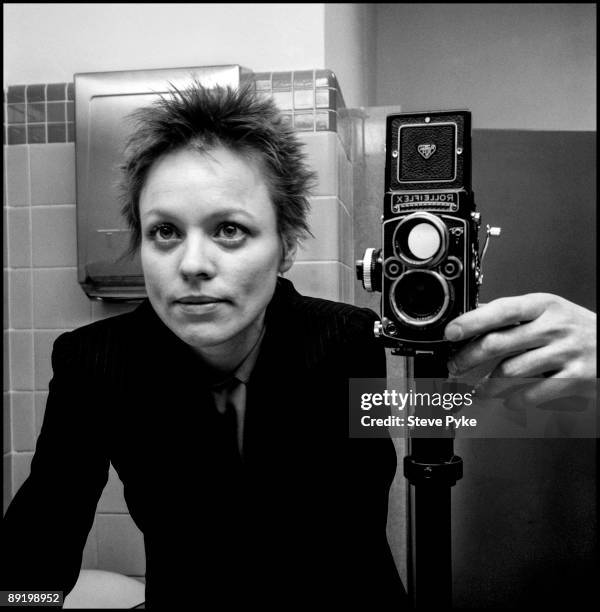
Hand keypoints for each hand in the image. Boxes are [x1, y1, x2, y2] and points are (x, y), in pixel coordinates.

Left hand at [444, 293, 595, 405]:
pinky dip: (514, 400)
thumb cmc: (573, 326)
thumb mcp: (545, 309)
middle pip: (498, 343)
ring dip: (487, 385)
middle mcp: (553, 327)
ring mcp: (565, 353)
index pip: (500, 310)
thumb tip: (471, 315)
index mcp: (542, 305)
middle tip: (454, 366)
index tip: (450, 332)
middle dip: (468, 358)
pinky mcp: (575, 378)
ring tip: (478, 389)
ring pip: (511, 372)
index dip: (471, 322)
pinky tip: (506, 400)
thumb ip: (511, 313)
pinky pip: (533, 393)